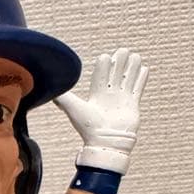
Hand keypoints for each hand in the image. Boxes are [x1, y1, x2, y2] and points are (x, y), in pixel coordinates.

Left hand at [54, 48, 148, 174]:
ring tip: (135, 55)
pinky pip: (137, 89)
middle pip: (115, 74)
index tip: (105, 56)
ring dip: (131, 67)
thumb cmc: (89, 128)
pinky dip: (141, 79)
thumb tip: (49, 90)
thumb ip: (63, 99)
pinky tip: (144, 68)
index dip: (103, 66)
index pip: (101, 76)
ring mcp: (122, 100)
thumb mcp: (74, 109)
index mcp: (96, 95)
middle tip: (123, 50)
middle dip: (119, 62)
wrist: (106, 142)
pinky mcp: (132, 105)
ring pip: (128, 79)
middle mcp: (110, 96)